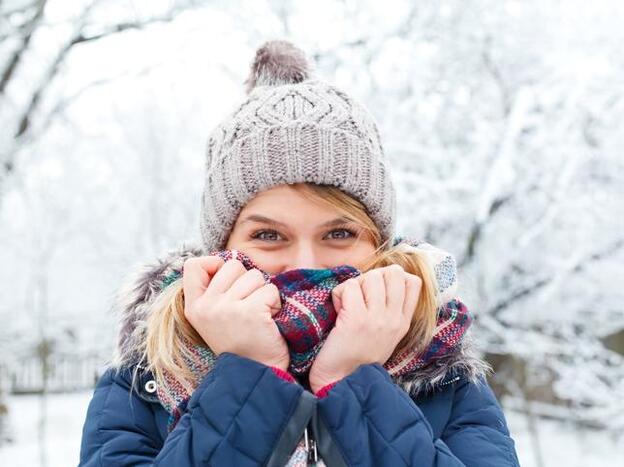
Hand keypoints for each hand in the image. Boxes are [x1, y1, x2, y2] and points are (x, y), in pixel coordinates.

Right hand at [182, 256, 289, 370]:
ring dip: (263, 293)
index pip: (193, 264)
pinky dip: (275, 303)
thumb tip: (227, 261)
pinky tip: (268, 321)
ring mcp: (227, 309)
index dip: (215, 264)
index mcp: (194, 307)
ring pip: (255, 275)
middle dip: (248, 281)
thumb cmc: (240, 342)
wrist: (255, 374)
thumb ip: (214, 290)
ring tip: (259, 316)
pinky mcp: (251, 312)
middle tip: (248, 307)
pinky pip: (270, 289)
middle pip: (233, 265)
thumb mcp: (213, 318)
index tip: (228, 284)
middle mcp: (207, 306)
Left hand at [308, 264, 421, 392]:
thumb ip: (391, 311)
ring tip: (348, 304)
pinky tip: (338, 311)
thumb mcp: (386, 336)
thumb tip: (383, 279)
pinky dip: (338, 295)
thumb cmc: (358, 357)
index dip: (392, 278)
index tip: (377, 291)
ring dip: (354, 285)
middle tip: (360, 295)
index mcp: (403, 322)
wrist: (342, 382)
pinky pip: (349, 287)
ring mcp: (377, 319)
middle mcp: (394, 319)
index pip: (414, 282)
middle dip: (372, 277)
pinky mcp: (356, 319)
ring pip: (371, 277)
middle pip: (394, 273)